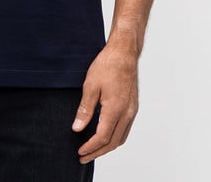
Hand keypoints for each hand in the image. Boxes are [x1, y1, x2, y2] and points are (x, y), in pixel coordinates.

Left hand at [71, 43, 138, 164]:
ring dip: (107, 147)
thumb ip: (85, 109)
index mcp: (115, 109)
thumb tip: (77, 128)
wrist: (124, 52)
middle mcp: (127, 113)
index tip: (80, 152)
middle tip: (84, 157)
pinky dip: (115, 137)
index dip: (90, 147)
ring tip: (93, 150)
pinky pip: (125, 129)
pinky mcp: (133, 106)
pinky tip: (106, 135)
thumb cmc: (107, 65)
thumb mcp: (90, 85)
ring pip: (121, 138)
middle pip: (113, 142)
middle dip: (98, 152)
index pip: (102, 137)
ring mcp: (132, 110)